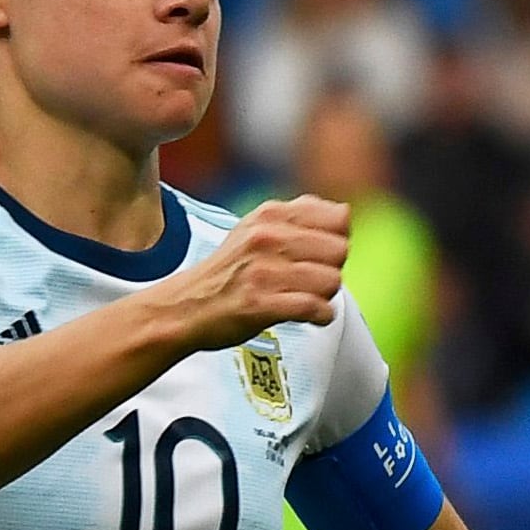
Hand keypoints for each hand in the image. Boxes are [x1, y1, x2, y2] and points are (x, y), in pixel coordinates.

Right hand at [161, 195, 349, 350]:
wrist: (185, 307)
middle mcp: (267, 236)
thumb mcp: (256, 228)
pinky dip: (321, 316)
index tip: (321, 254)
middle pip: (339, 250)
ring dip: (325, 295)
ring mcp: (264, 270)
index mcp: (270, 214)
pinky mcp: (261, 304)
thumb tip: (344, 212)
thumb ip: (297, 217)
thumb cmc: (228, 271)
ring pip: (331, 280)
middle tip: (313, 280)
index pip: (338, 218)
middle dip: (332, 269)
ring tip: (307, 298)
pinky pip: (314, 308)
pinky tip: (311, 317)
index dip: (336, 239)